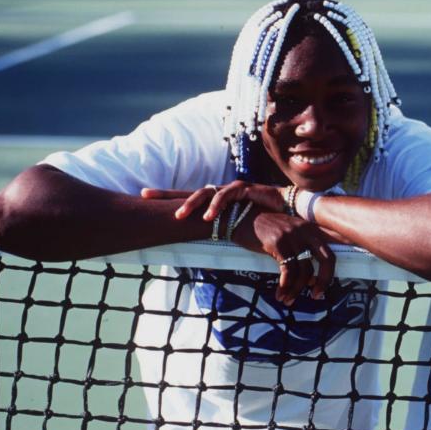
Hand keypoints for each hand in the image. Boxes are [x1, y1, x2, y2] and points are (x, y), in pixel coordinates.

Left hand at [141, 181, 286, 220]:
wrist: (288, 207)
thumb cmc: (262, 218)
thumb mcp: (237, 224)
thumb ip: (222, 229)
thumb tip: (204, 241)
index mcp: (216, 200)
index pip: (186, 196)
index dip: (165, 196)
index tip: (142, 196)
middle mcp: (220, 192)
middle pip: (189, 191)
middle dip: (167, 195)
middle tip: (147, 198)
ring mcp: (232, 189)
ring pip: (206, 193)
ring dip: (192, 204)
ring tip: (180, 216)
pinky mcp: (245, 189)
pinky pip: (227, 196)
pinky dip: (217, 206)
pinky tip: (208, 217)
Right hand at [230, 210, 334, 304]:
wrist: (239, 216)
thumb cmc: (262, 229)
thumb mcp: (287, 233)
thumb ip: (300, 249)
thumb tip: (309, 277)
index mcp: (310, 229)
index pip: (329, 252)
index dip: (328, 272)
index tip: (319, 286)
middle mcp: (305, 230)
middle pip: (326, 259)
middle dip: (324, 280)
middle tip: (315, 295)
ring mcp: (292, 236)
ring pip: (304, 270)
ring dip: (297, 289)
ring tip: (287, 299)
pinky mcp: (278, 243)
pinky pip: (288, 271)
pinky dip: (285, 286)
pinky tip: (279, 293)